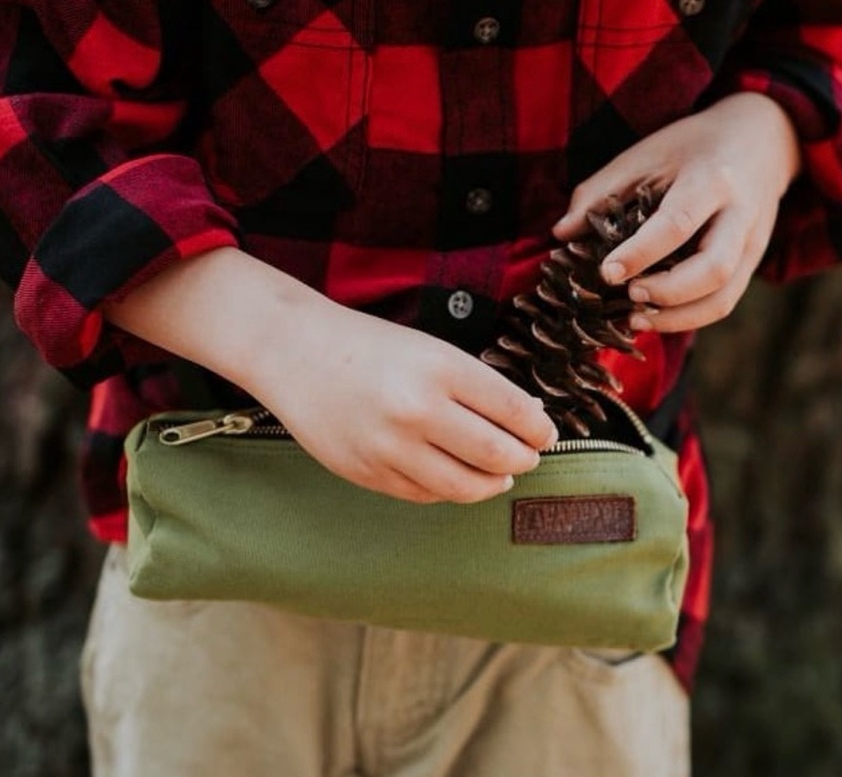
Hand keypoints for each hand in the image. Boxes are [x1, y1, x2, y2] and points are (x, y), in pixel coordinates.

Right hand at [105, 248, 557, 504]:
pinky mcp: (367, 474)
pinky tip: (457, 478)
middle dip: (523, 460)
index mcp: (440, 368)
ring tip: (500, 476)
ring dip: (493, 484)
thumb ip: (475, 384)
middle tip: (528, 457)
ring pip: (464, 486)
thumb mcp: (430, 349)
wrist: (296, 353)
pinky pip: (425, 495)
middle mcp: (418, 410)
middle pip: (497, 454)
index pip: (513, 411)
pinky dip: (450, 490)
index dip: (539, 429)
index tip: (546, 434)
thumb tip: (525, 421)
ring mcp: (390, 447)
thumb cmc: (369, 345)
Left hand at [552, 93, 801, 332]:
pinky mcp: (752, 263)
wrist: (760, 139)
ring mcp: (752, 243)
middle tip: (627, 295)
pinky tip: (656, 317)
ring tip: (636, 318)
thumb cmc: (692, 146)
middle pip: (713, 268)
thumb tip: (561, 233)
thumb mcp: (645, 153)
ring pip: (724, 297)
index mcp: (711, 179)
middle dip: (667, 292)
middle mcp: (740, 215)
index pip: (677, 224)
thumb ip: (600, 191)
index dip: (640, 253)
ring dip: (678, 318)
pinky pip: (725, 302)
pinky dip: (689, 318)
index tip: (606, 273)